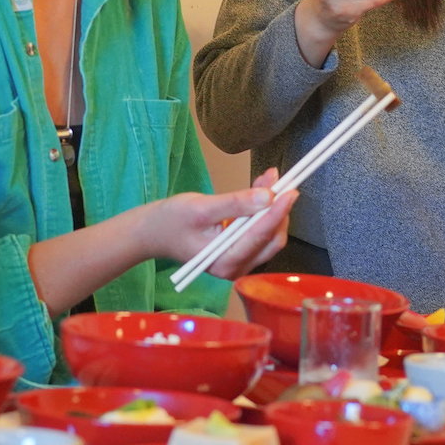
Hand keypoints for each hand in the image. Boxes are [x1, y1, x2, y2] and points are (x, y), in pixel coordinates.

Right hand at [145, 169, 295, 280]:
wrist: (154, 233)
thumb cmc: (172, 220)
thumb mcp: (201, 208)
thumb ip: (235, 203)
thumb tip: (268, 195)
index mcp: (226, 262)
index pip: (261, 235)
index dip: (278, 211)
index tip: (290, 190)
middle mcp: (237, 267)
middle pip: (271, 239)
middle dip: (278, 208)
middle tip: (279, 179)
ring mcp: (239, 262)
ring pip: (269, 234)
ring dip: (272, 206)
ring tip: (269, 178)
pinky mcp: (240, 252)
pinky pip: (260, 231)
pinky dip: (263, 210)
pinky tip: (261, 188)